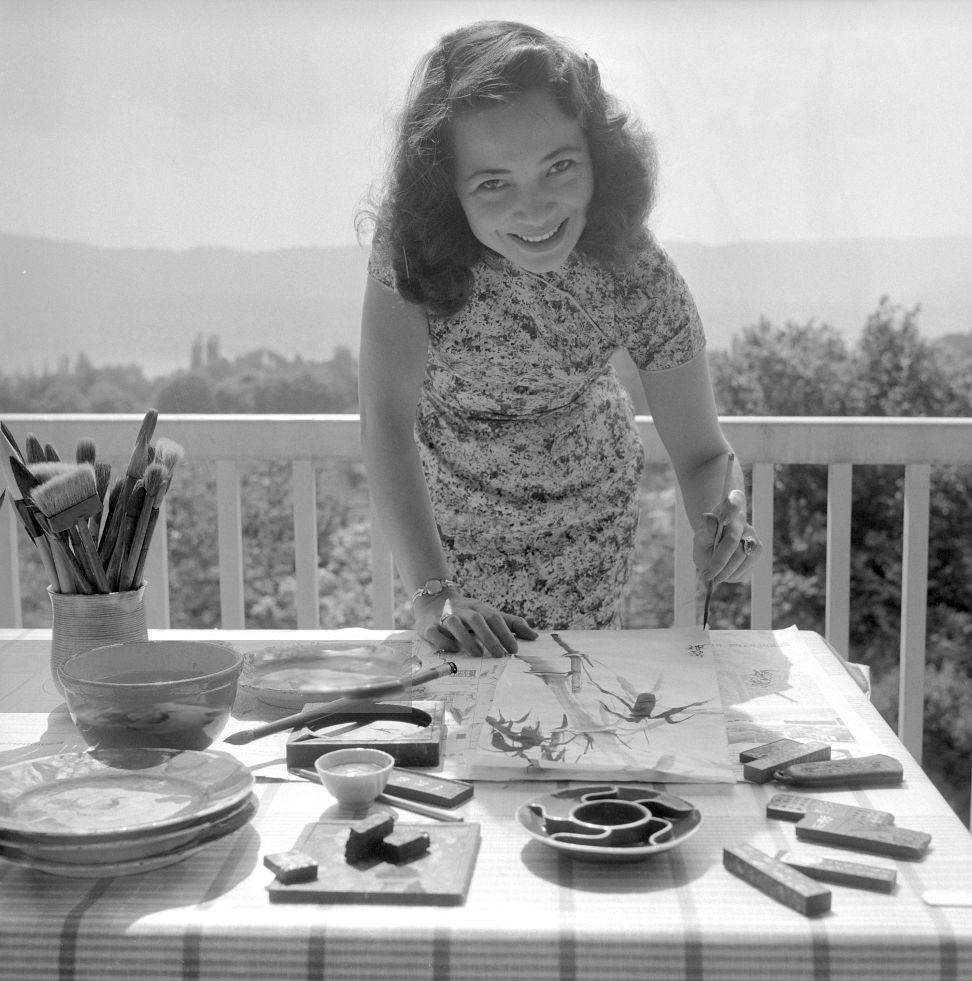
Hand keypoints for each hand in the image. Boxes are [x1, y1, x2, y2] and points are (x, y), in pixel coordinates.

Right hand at [414, 592, 537, 656]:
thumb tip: (535, 636)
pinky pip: (434, 632)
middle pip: (476, 619)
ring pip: (454, 624)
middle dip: (489, 636)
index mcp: (478, 607)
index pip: (494, 617)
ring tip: (478, 654)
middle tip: (500, 655)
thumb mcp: (489, 614)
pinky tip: (454, 650)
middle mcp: (462, 609)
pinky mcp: (427, 626)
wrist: (432, 598)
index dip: (505, 632)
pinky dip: (443, 641)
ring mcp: (444, 616)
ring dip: (467, 638)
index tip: (514, 649)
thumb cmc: (467, 613)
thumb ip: (511, 624)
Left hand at [693, 488, 761, 584]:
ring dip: (727, 570)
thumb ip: (705, 531)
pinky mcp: (758, 548)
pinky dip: (736, 573)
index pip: (734, 500)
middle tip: (705, 576)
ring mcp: (752, 534)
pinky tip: (727, 574)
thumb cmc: (706, 542)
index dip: (731, 507)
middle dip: (718, 562)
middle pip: (732, 541)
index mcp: (725, 509)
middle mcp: (741, 520)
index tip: (722, 519)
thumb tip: (710, 518)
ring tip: (715, 577)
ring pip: (743, 555)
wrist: (716, 548)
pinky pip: (749, 564)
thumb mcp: (700, 539)